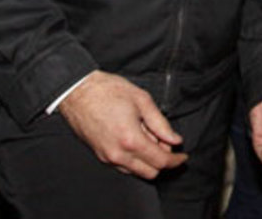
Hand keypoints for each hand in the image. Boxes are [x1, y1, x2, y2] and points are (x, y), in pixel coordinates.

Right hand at [58, 70, 186, 178]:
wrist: (78, 91)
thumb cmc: (108, 90)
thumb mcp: (141, 99)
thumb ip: (160, 123)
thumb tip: (175, 139)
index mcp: (131, 139)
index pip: (160, 161)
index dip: (176, 160)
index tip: (183, 155)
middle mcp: (118, 154)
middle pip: (150, 172)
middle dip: (162, 160)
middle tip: (165, 140)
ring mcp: (107, 157)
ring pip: (136, 171)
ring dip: (148, 160)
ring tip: (148, 134)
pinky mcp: (100, 155)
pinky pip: (124, 166)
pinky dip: (135, 158)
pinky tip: (135, 138)